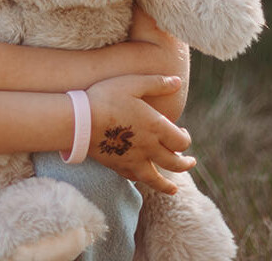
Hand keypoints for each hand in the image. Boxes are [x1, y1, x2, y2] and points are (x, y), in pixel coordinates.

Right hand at [85, 75, 194, 194]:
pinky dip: (142, 181)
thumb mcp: (133, 83)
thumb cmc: (106, 97)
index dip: (185, 139)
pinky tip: (143, 180)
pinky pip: (134, 178)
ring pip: (156, 179)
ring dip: (168, 185)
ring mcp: (133, 160)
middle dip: (185, 164)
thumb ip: (157, 83)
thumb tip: (177, 81)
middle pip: (174, 163)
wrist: (80, 121)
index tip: (183, 133)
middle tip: (190, 162)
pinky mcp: (118, 166)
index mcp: (156, 127)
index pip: (181, 142)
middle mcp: (149, 147)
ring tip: (174, 190)